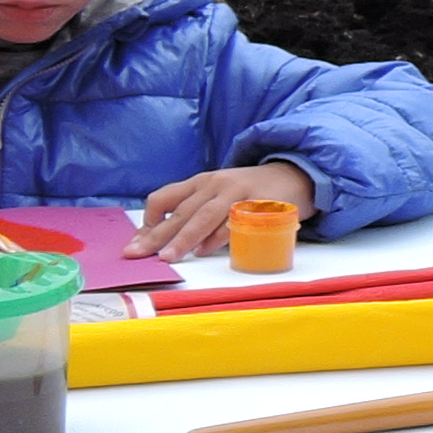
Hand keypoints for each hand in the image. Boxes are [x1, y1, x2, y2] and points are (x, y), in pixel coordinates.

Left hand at [129, 162, 311, 262]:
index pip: (163, 198)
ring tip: (167, 257)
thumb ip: (198, 210)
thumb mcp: (220, 192)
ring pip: (202, 217)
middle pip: (179, 212)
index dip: (147, 222)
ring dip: (183, 238)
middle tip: (136, 254)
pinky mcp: (256, 204)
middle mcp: (215, 184)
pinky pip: (232, 223)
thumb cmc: (252, 190)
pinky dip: (217, 238)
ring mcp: (236, 193)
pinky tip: (204, 251)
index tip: (138, 243)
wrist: (296, 175)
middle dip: (156, 235)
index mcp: (200, 182)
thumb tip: (169, 240)